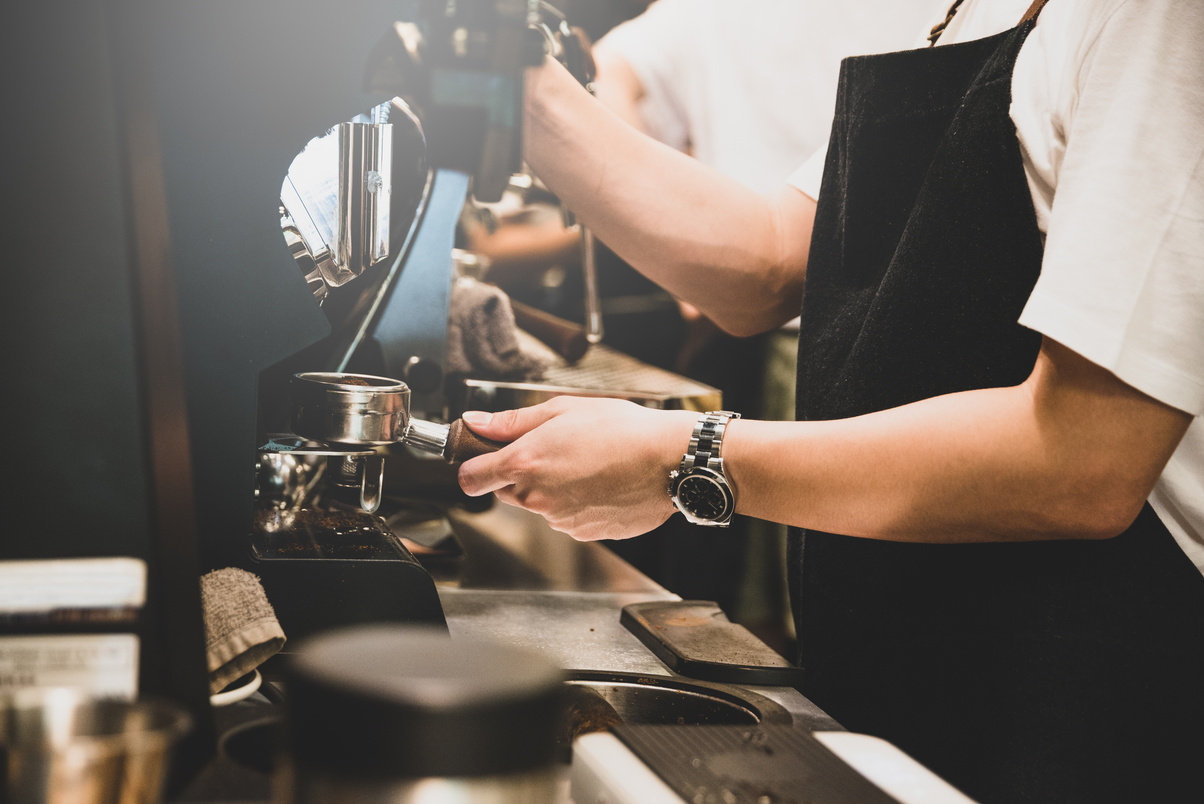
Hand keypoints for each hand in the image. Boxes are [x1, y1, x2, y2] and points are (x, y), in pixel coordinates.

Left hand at [457, 397, 697, 539]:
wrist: (669, 461)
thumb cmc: (622, 430)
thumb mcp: (563, 410)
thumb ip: (512, 421)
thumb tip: (476, 422)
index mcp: (525, 463)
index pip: (470, 478)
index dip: (473, 466)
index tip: (481, 458)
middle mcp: (538, 497)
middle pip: (506, 491)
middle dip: (519, 473)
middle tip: (553, 450)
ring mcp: (560, 520)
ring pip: (540, 504)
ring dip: (552, 488)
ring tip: (587, 463)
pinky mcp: (584, 532)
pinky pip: (567, 517)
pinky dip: (577, 502)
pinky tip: (600, 482)